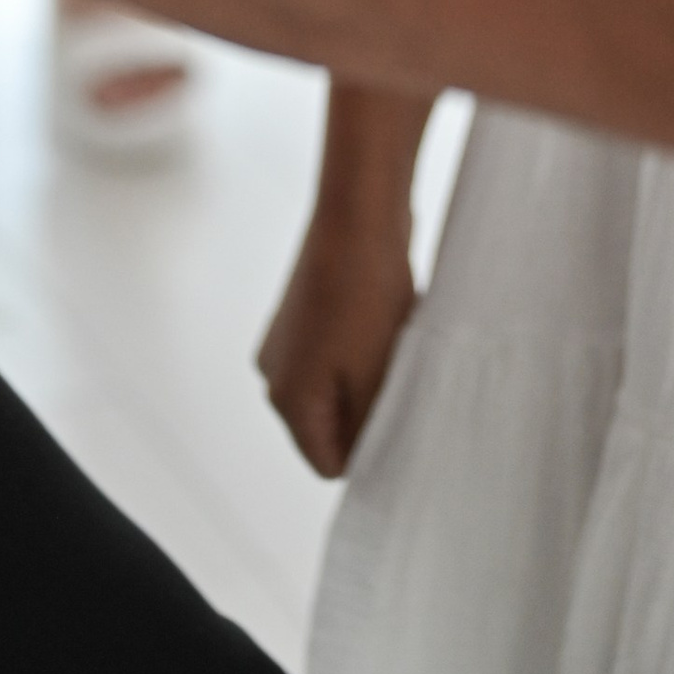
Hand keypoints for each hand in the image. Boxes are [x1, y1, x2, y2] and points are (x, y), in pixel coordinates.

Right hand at [259, 208, 419, 476]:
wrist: (358, 212)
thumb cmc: (365, 294)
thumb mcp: (373, 377)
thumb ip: (364, 429)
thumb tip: (361, 458)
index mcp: (287, 400)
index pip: (328, 462)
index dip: (368, 451)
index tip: (398, 420)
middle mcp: (275, 374)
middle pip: (330, 424)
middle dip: (368, 409)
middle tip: (398, 376)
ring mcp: (286, 341)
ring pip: (337, 386)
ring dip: (370, 374)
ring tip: (393, 342)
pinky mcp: (303, 313)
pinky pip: (337, 352)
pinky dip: (364, 346)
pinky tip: (387, 318)